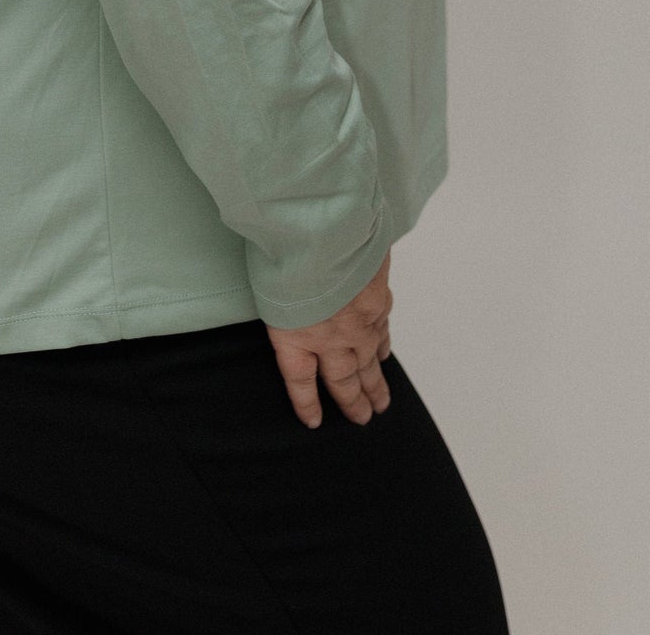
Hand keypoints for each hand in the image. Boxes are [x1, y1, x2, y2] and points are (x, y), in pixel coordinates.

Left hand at [263, 248, 392, 429]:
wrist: (322, 227)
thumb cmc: (284, 247)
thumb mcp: (265, 280)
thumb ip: (277, 298)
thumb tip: (278, 293)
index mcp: (294, 337)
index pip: (301, 382)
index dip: (307, 403)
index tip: (313, 421)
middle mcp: (329, 339)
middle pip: (342, 380)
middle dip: (351, 402)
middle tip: (361, 419)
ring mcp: (357, 322)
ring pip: (368, 364)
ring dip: (375, 385)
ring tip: (380, 403)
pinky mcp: (377, 300)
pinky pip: (381, 332)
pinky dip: (383, 347)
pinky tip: (383, 357)